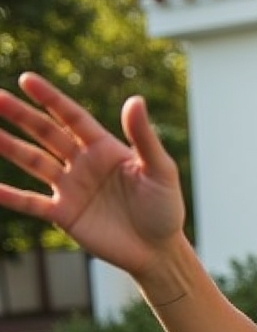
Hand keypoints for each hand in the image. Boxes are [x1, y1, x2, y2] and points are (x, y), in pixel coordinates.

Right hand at [0, 73, 185, 277]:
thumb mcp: (161, 171)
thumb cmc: (166, 209)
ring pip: (34, 162)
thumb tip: (135, 99)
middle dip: (22, 115)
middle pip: (47, 133)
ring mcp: (72, 189)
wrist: (160, 251)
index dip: (50, 98)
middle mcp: (83, 164)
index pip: (72, 117)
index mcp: (105, 148)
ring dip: (10, 147)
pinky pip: (32, 202)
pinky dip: (10, 196)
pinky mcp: (65, 215)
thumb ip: (145, 138)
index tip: (26, 79)